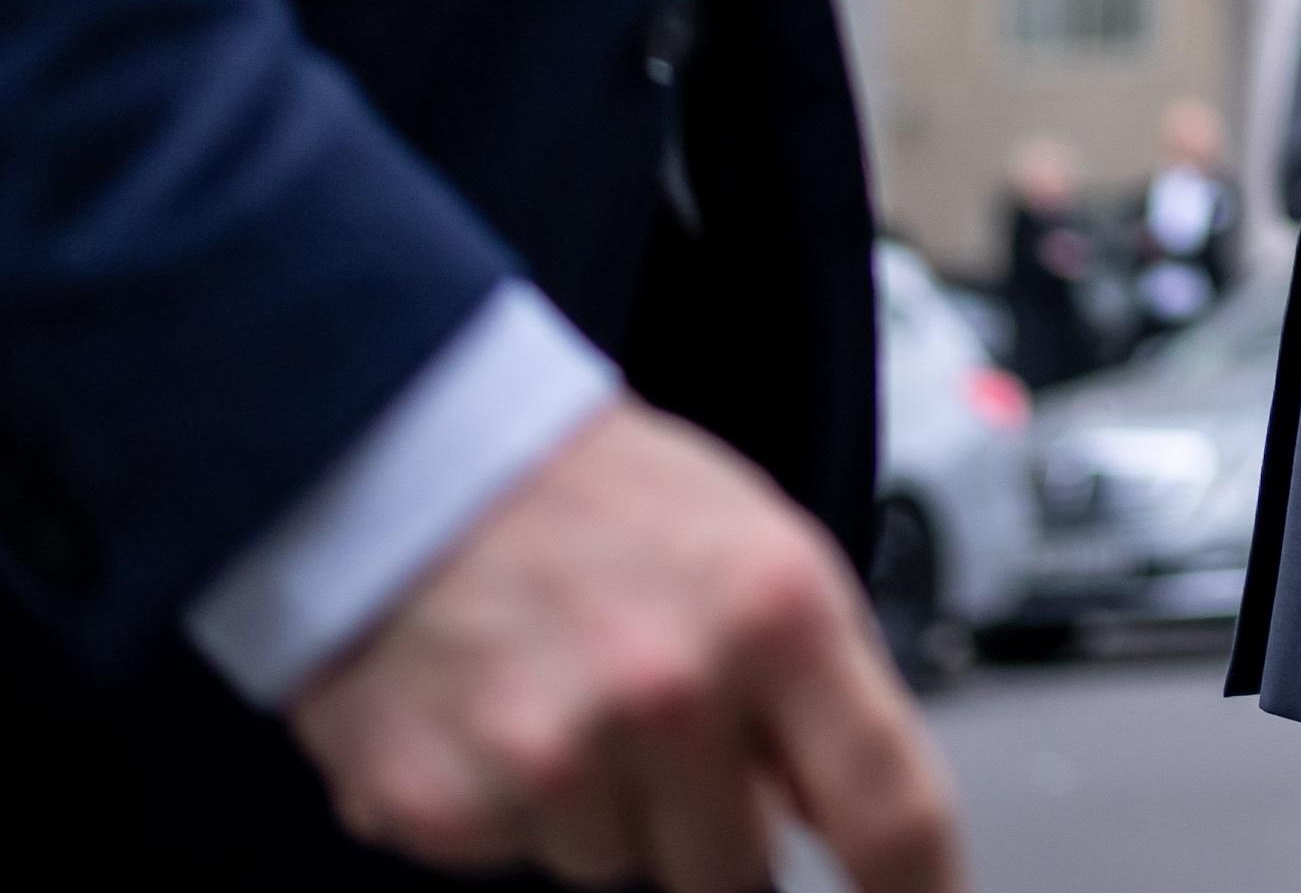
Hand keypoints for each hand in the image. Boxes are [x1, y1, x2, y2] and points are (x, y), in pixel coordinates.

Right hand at [289, 402, 958, 892]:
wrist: (410, 450)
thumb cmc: (592, 494)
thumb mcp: (752, 542)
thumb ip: (814, 678)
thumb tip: (844, 810)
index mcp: (776, 614)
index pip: (890, 809)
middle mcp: (673, 691)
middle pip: (742, 874)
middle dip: (713, 823)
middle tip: (657, 717)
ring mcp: (554, 756)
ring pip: (619, 868)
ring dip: (600, 804)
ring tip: (561, 683)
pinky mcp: (445, 804)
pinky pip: (514, 856)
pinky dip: (504, 803)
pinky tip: (492, 707)